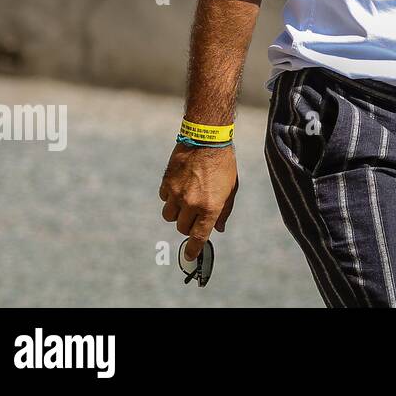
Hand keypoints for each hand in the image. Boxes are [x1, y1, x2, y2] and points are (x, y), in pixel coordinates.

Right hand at [159, 144, 238, 259]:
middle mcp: (191, 203)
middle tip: (195, 216)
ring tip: (187, 199)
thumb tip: (219, 228)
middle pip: (182, 228)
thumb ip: (224, 211)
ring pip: (169, 216)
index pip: (198, 236)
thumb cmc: (223, 164)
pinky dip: (170, 197)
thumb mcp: (231, 189)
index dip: (193, 249)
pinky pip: (164, 199)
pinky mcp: (166, 184)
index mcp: (210, 207)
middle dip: (188, 225)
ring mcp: (176, 194)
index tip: (190, 256)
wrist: (207, 139)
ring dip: (177, 213)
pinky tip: (180, 186)